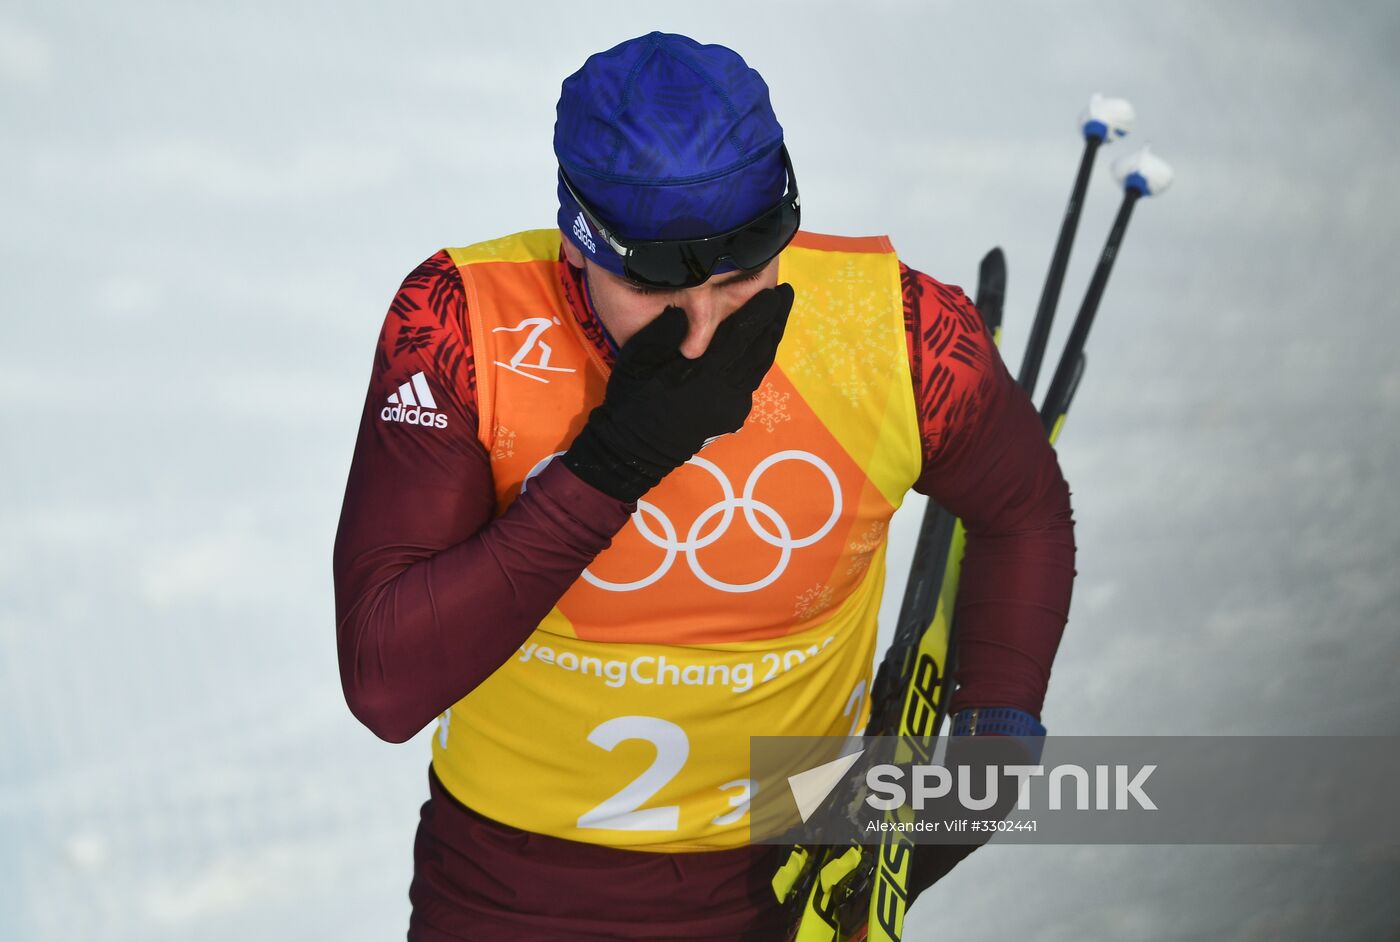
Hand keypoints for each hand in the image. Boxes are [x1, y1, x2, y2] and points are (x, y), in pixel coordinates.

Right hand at [562, 284, 792, 501]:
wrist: (635, 449)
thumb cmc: (632, 399)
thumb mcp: (637, 360)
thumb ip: (662, 333)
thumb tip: (684, 308)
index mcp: (704, 373)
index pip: (741, 336)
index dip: (761, 312)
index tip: (775, 290)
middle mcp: (727, 390)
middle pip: (760, 350)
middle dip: (775, 320)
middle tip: (787, 293)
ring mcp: (733, 406)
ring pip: (760, 367)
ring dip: (771, 340)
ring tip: (777, 315)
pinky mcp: (733, 416)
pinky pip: (751, 382)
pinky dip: (759, 360)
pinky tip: (759, 346)